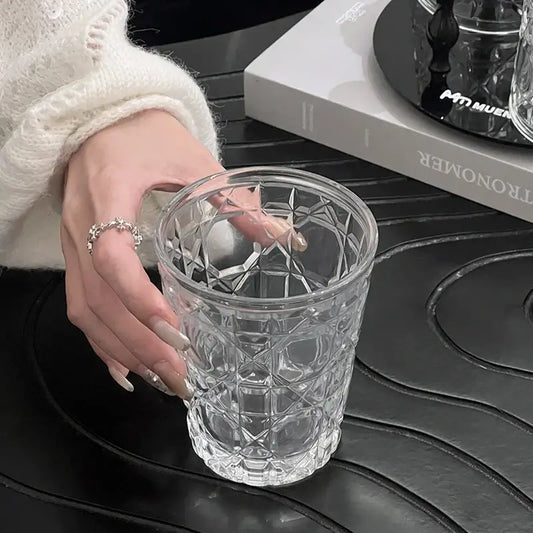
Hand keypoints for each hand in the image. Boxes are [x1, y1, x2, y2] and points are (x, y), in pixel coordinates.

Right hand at [62, 110, 305, 397]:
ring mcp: (73, 243)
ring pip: (86, 310)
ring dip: (123, 350)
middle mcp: (82, 225)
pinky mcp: (76, 254)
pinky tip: (126, 366)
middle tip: (180, 375)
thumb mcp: (193, 159)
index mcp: (109, 193)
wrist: (104, 119)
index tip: (174, 328)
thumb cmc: (147, 134)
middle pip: (98, 299)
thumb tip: (282, 236)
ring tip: (161, 379)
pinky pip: (79, 306)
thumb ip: (234, 200)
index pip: (111, 257)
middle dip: (140, 343)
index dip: (139, 297)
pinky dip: (102, 341)